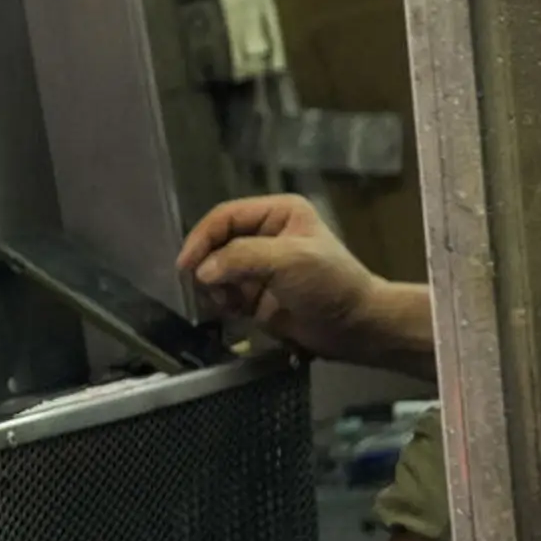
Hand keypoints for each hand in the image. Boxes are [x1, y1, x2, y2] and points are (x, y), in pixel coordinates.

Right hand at [178, 194, 436, 377]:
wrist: (353, 327)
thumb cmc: (329, 285)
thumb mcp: (289, 260)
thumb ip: (242, 258)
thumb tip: (201, 272)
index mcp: (277, 213)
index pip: (225, 216)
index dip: (202, 237)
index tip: (186, 265)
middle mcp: (264, 234)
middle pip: (215, 242)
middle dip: (207, 265)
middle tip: (207, 288)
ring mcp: (258, 266)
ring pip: (214, 269)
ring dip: (213, 286)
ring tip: (227, 302)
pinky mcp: (253, 294)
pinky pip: (221, 293)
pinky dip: (220, 301)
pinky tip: (233, 310)